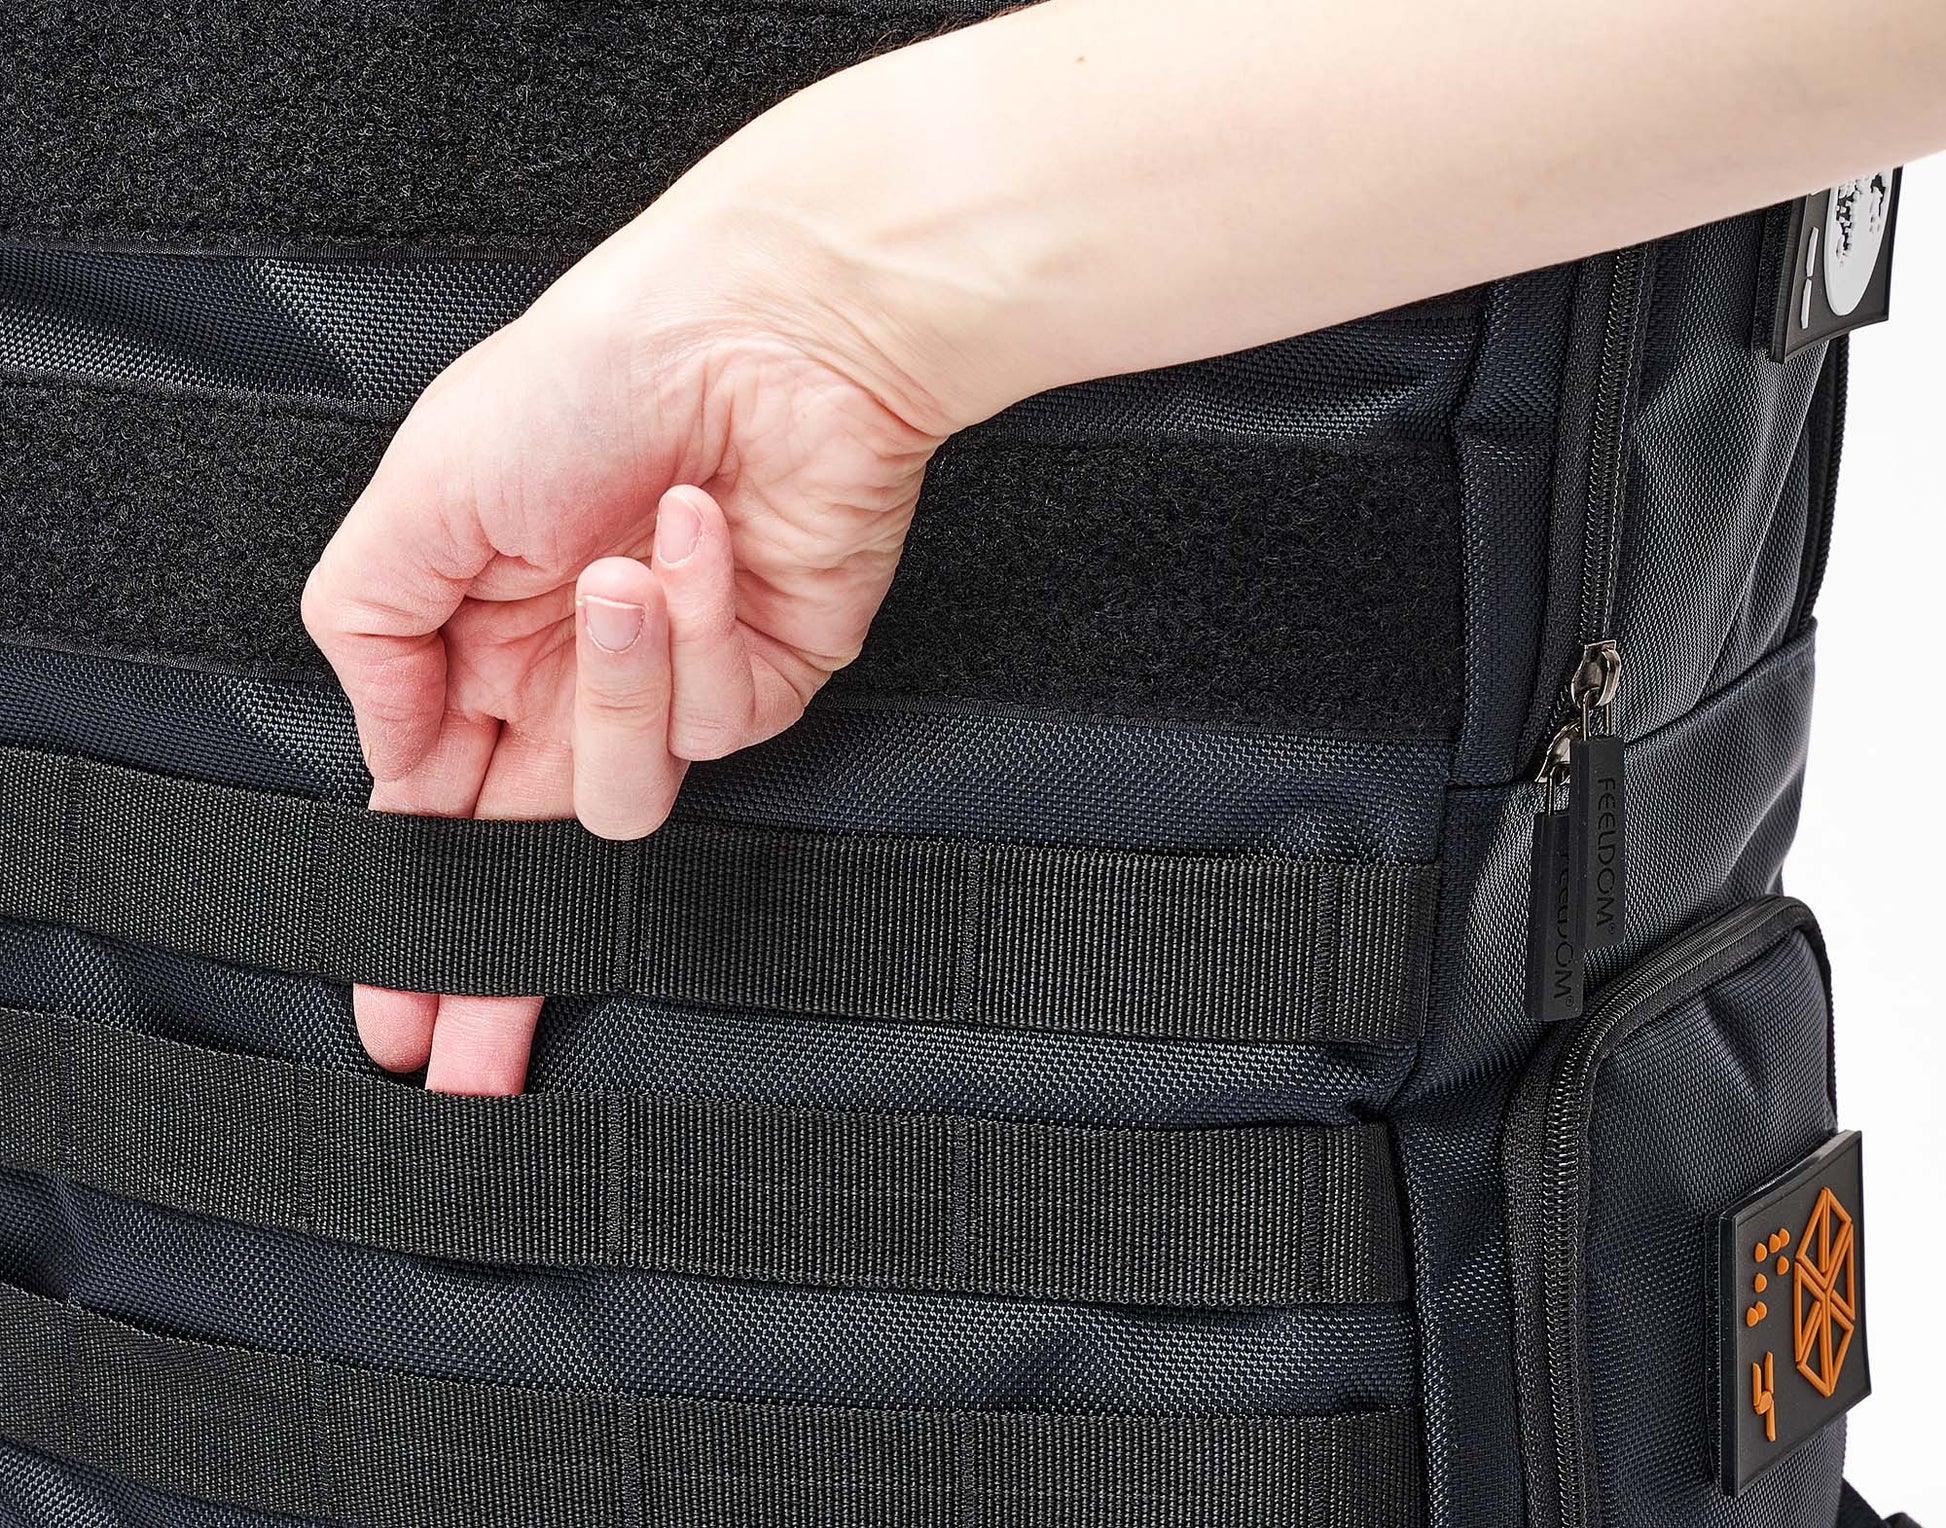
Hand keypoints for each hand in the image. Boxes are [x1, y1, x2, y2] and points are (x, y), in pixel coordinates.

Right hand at [302, 210, 950, 1094]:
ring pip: (624, 795)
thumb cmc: (592, 375)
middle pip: (535, 868)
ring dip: (613, 680)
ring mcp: (672, 686)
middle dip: (501, 966)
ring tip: (619, 566)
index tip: (397, 1010)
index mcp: (483, 640)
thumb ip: (373, 640)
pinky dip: (696, 618)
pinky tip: (698, 527)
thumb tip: (387, 761)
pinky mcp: (766, 678)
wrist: (762, 324)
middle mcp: (575, 679)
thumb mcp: (421, 496)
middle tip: (466, 1057)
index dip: (422, 915)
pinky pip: (711, 718)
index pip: (442, 812)